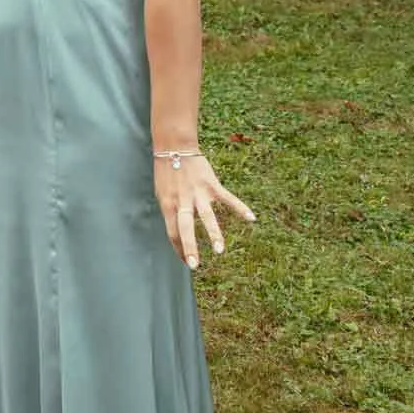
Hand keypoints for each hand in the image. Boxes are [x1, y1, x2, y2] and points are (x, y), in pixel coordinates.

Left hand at [156, 152, 256, 269]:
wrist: (174, 147)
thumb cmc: (167, 173)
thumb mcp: (162, 194)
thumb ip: (171, 212)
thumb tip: (177, 233)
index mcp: (168, 205)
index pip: (172, 232)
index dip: (179, 248)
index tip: (186, 262)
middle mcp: (182, 201)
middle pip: (185, 227)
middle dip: (190, 246)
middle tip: (195, 265)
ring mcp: (198, 193)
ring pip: (207, 216)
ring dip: (213, 233)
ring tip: (219, 250)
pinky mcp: (212, 185)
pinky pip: (228, 198)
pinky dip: (240, 208)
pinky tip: (252, 218)